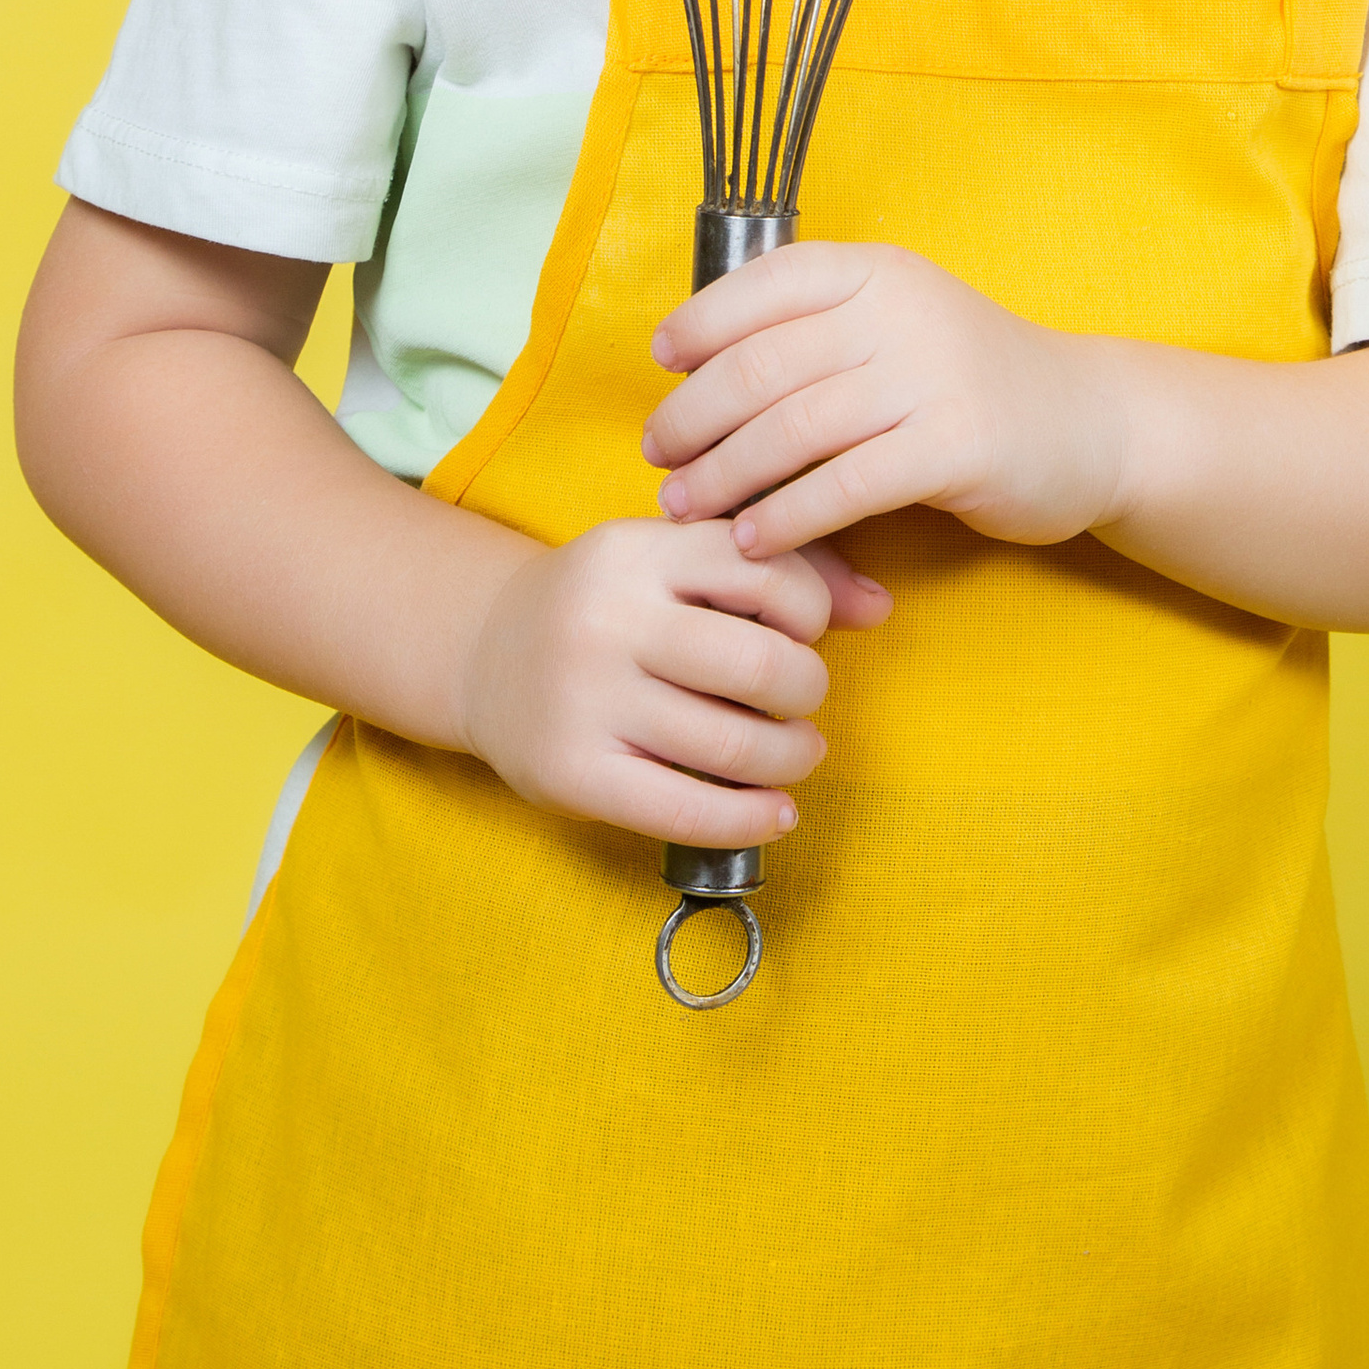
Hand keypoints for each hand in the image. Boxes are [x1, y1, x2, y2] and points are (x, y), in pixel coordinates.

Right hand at [458, 513, 887, 851]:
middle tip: (801, 701)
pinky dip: (752, 818)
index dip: (809, 608)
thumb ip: (780, 569)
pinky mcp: (572, 774)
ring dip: (791, 758)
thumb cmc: (613, 603)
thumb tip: (882, 606)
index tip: (801, 631)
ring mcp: (585, 700)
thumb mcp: (676, 561)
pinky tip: (775, 811)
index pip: (766, 568)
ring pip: (734, 745)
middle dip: (806, 691)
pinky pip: (688, 812)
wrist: (486, 653)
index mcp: (639, 550)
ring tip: (794, 753)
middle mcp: (609, 619)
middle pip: (760, 666)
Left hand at [642, 240, 1128, 560]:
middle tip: (658, 455)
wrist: (1090, 423)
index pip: (766, 283)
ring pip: (792, 429)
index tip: (661, 364)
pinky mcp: (955, 448)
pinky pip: (844, 486)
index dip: (701, 322)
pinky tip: (752, 541)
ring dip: (723, 475)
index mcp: (878, 271)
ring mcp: (932, 378)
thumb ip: (819, 332)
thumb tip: (697, 362)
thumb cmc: (969, 381)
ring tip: (684, 506)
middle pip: (762, 364)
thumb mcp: (898, 326)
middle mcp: (901, 312)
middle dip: (694, 415)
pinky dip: (786, 517)